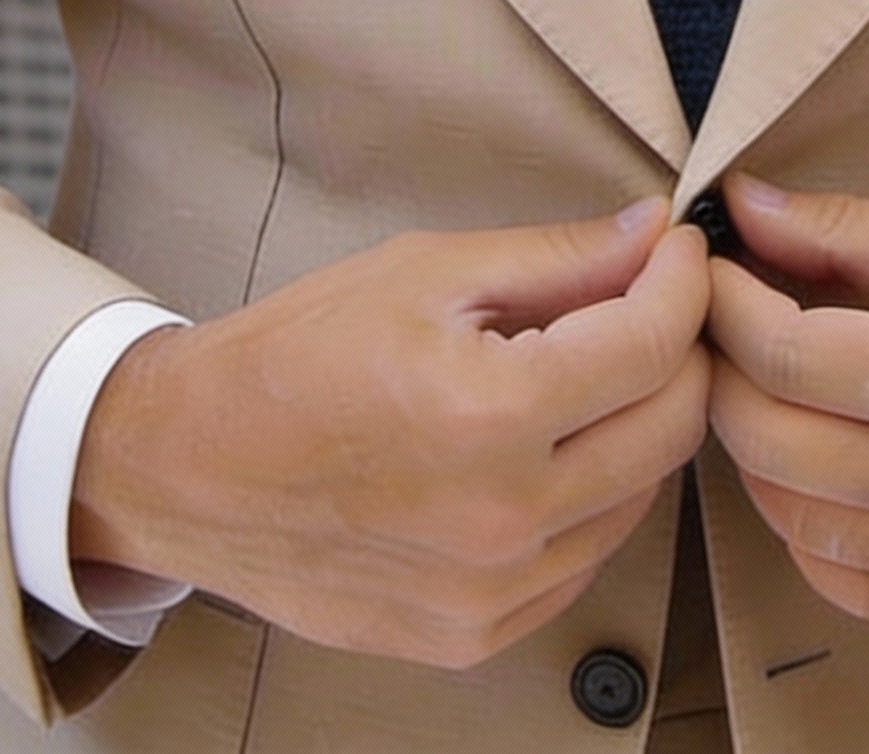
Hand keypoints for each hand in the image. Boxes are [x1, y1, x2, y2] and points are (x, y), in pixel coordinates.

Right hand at [70, 196, 709, 668]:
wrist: (185, 468)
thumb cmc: (294, 357)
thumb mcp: (425, 273)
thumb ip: (557, 258)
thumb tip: (652, 234)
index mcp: (489, 414)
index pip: (653, 344)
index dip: (683, 282)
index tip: (676, 251)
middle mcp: (502, 518)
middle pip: (671, 427)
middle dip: (679, 349)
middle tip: (648, 301)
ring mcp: (490, 592)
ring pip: (640, 496)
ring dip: (638, 423)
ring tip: (584, 371)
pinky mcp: (473, 635)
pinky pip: (584, 558)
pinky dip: (591, 495)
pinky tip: (545, 447)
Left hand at [704, 174, 868, 647]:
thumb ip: (851, 231)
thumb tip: (745, 207)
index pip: (778, 354)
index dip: (725, 303)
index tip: (714, 269)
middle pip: (765, 440)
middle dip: (725, 371)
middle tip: (728, 324)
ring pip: (791, 520)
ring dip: (758, 449)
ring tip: (772, 388)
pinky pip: (846, 584)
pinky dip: (809, 528)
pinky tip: (820, 468)